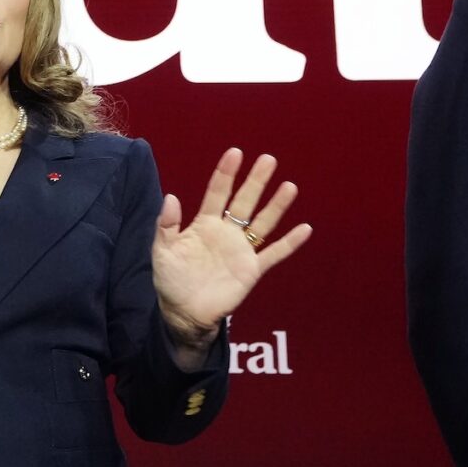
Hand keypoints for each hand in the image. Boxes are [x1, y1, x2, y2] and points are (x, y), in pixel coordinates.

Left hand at [151, 149, 310, 358]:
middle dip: (255, 181)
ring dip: (276, 206)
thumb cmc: (171, 280)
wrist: (184, 313)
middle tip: (268, 160)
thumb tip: (171, 196)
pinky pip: (274, 254)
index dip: (226, 174)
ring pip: (262, 223)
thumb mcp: (162, 251)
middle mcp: (226, 232)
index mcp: (204, 224)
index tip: (236, 153)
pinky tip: (305, 229)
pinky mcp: (251, 270)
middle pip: (244, 202)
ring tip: (289, 186)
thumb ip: (166, 224)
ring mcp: (241, 250)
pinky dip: (289, 243)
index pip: (217, 193)